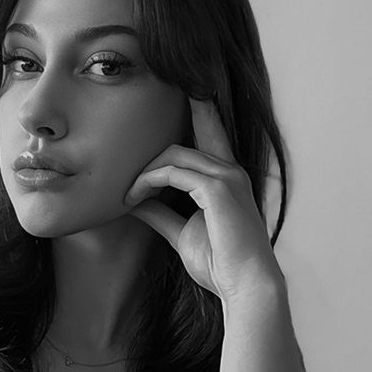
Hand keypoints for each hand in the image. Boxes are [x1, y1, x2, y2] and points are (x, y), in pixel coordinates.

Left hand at [123, 97, 284, 305]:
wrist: (246, 286)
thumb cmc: (220, 265)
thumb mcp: (182, 234)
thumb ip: (161, 214)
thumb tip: (133, 203)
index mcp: (225, 177)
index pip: (208, 130)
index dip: (195, 107)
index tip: (178, 86)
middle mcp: (229, 170)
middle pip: (186, 135)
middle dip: (155, 138)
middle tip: (125, 165)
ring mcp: (226, 177)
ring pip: (173, 154)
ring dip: (143, 173)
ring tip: (126, 196)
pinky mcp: (218, 189)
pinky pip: (172, 173)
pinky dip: (148, 182)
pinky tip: (133, 198)